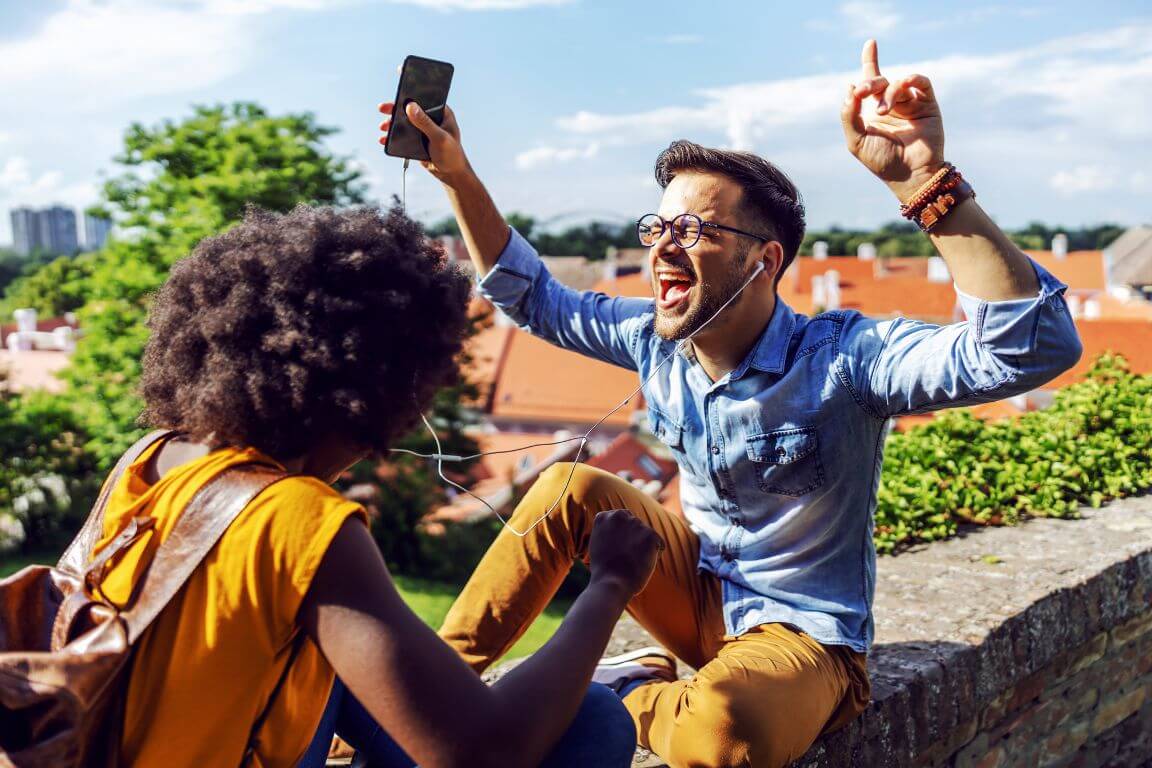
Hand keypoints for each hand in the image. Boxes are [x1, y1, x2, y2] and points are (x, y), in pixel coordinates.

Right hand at [378, 101, 472, 186]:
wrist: (450, 174)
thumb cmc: (451, 155)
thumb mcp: (439, 138)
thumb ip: (425, 123)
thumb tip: (410, 107)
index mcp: (442, 112)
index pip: (425, 98)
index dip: (412, 92)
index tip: (400, 89)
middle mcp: (432, 118)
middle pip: (410, 109)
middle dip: (395, 109)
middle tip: (382, 108)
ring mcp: (423, 128)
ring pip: (404, 122)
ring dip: (392, 123)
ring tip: (383, 127)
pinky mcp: (417, 140)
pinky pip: (402, 135)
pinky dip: (393, 136)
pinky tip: (384, 139)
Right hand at [587, 509, 663, 598]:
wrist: (610, 584)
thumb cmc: (604, 571)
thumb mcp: (599, 546)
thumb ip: (609, 533)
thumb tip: (622, 531)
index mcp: (603, 517)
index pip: (621, 522)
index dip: (620, 540)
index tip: (612, 552)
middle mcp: (619, 515)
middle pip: (635, 527)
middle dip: (633, 541)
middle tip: (624, 559)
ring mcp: (635, 524)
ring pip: (646, 536)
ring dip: (643, 549)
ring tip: (631, 562)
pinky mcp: (650, 534)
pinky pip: (659, 545)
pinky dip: (654, 556)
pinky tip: (641, 564)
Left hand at [841, 39, 945, 202]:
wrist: (909, 174)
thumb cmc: (881, 161)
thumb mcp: (856, 139)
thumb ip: (849, 114)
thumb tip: (851, 86)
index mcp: (874, 112)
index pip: (871, 82)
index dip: (871, 60)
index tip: (871, 43)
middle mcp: (893, 105)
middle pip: (880, 81)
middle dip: (871, 82)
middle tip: (865, 92)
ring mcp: (911, 104)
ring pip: (898, 83)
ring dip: (888, 93)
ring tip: (883, 112)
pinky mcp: (928, 104)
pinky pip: (921, 82)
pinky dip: (910, 81)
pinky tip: (901, 91)